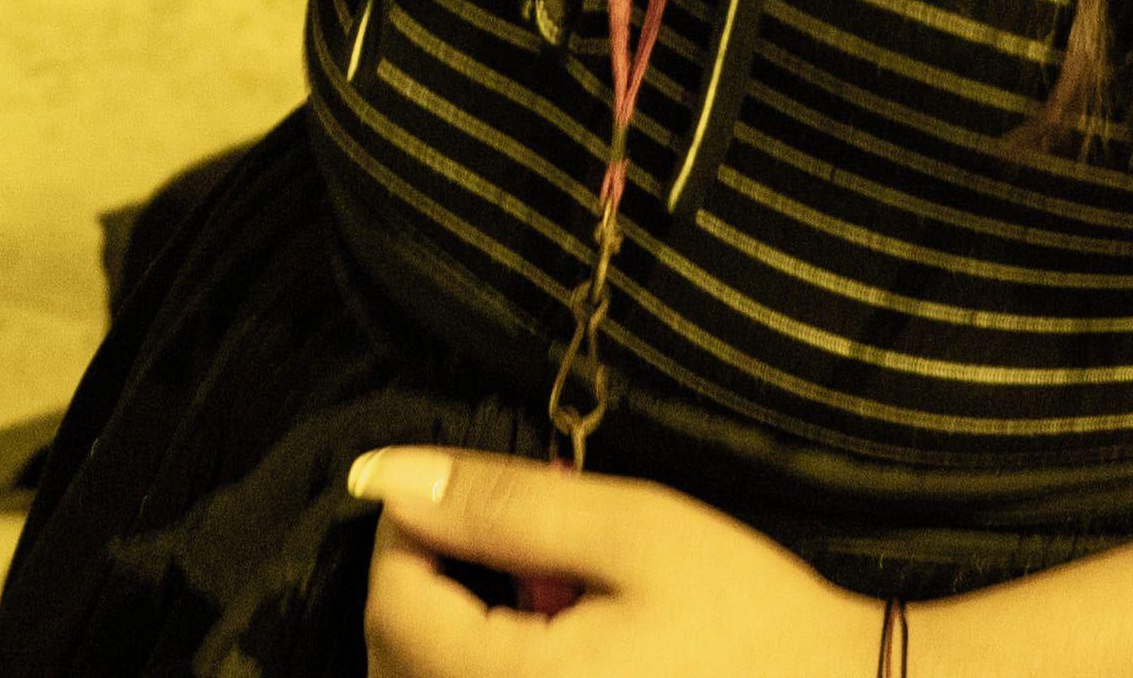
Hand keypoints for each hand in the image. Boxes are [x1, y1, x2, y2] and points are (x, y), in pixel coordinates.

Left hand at [347, 448, 863, 668]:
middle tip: (499, 541)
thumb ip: (503, 504)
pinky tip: (547, 649)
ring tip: (531, 596)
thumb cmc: (750, 616)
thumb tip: (383, 475)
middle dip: (428, 590)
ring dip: (450, 642)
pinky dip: (487, 676)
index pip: (393, 607)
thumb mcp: (635, 533)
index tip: (454, 494)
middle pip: (396, 663)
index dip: (404, 534)